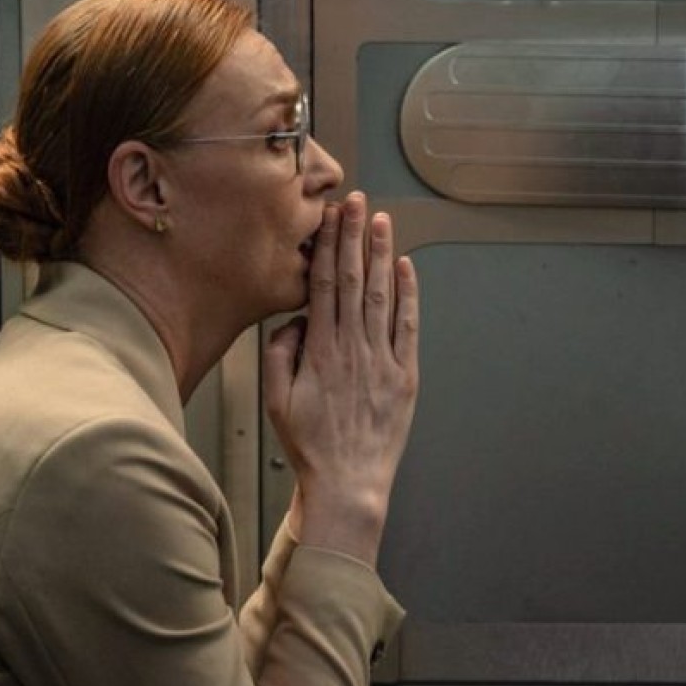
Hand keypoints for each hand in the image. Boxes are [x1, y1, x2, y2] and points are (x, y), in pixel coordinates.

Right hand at [263, 192, 420, 563]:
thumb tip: (295, 320)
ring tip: (382, 221)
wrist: (348, 484)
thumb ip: (280, 353)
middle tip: (358, 201)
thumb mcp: (276, 401)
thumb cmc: (309, 444)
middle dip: (356, 236)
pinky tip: (406, 267)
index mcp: (320, 351)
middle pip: (356, 280)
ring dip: (383, 255)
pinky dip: (409, 294)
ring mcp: (383, 361)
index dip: (330, 245)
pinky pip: (408, 326)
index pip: (325, 284)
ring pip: (383, 296)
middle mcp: (354, 349)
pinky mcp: (406, 376)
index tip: (332, 215)